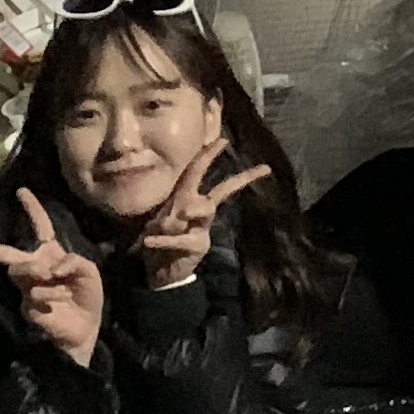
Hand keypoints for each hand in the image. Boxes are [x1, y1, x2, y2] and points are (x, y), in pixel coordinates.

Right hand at [0, 188, 106, 366]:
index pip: (41, 227)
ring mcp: (28, 287)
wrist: (86, 326)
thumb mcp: (88, 271)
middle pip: (7, 253)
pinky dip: (51, 295)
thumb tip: (50, 266)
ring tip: (58, 284)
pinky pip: (34, 293)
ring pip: (20, 270)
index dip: (33, 209)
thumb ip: (74, 261)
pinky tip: (60, 301)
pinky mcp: (27, 306)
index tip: (21, 191)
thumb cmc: (87, 294)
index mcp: (51, 254)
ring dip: (40, 274)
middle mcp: (36, 267)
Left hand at [135, 137, 269, 290]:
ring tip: (178, 215)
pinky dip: (164, 239)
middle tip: (264, 168)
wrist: (161, 274)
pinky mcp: (198, 246)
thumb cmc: (159, 242)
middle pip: (222, 191)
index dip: (208, 154)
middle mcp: (197, 210)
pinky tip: (149, 240)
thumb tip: (174, 215)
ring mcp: (201, 228)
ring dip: (194, 208)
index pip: (197, 171)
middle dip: (241, 179)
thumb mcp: (157, 225)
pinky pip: (182, 239)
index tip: (222, 139)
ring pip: (206, 209)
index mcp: (185, 199)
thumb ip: (166, 217)